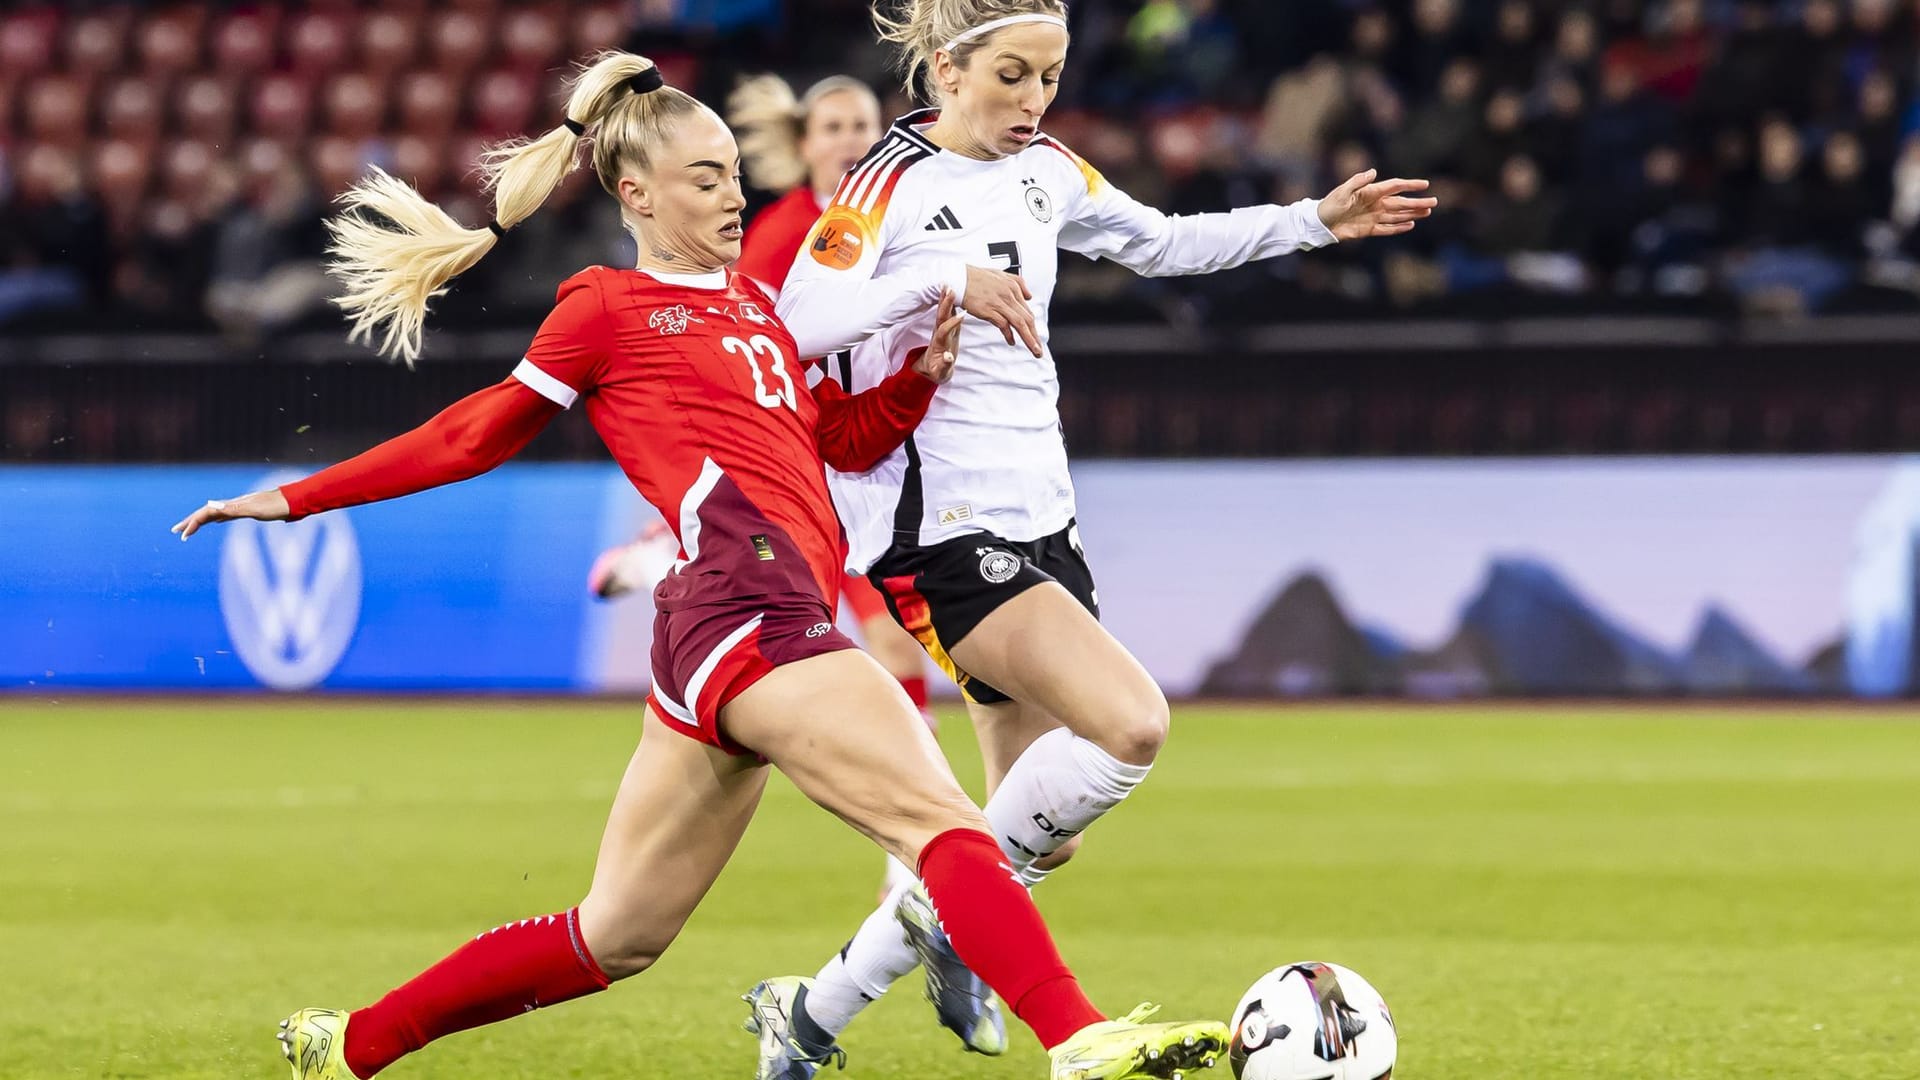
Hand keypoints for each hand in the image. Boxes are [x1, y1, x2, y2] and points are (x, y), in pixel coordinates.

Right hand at [171, 489, 291, 539]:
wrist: (294, 501)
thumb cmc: (277, 506)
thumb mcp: (256, 509)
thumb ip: (236, 509)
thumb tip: (215, 509)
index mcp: (233, 505)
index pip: (206, 512)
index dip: (193, 523)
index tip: (183, 535)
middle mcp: (234, 505)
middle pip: (206, 512)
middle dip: (190, 521)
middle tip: (175, 531)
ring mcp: (240, 507)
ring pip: (215, 514)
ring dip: (201, 521)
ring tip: (189, 528)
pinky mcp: (248, 510)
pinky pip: (226, 515)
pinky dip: (216, 519)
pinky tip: (216, 521)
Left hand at [912, 289, 964, 383]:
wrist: (931, 369)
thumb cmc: (938, 370)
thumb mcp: (941, 372)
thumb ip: (945, 365)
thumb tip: (947, 358)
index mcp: (939, 344)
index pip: (944, 331)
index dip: (952, 324)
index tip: (962, 315)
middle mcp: (939, 334)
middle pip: (941, 318)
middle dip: (946, 304)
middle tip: (951, 290)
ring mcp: (941, 330)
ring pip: (942, 313)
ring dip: (945, 300)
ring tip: (948, 285)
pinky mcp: (944, 327)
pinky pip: (945, 312)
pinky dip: (946, 302)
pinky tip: (949, 291)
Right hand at [961, 264, 1041, 357]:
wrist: (959, 277)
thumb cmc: (976, 277)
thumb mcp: (1001, 274)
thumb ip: (1018, 283)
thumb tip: (1029, 296)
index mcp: (1013, 287)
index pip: (1027, 311)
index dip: (1033, 327)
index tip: (1036, 338)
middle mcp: (1009, 295)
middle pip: (1027, 319)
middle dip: (1035, 336)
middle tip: (1039, 350)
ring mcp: (999, 303)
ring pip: (1020, 323)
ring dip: (1029, 339)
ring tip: (1034, 350)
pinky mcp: (989, 309)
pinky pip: (1003, 324)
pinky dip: (1009, 334)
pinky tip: (1011, 341)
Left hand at [1316, 169, 1436, 240]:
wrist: (1318, 224)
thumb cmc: (1329, 204)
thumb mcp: (1342, 191)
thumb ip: (1358, 181)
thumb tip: (1373, 172)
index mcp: (1370, 192)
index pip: (1395, 186)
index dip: (1410, 185)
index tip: (1425, 184)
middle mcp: (1374, 203)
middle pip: (1401, 203)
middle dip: (1417, 202)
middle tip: (1434, 202)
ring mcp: (1373, 216)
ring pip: (1397, 215)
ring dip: (1412, 214)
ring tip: (1427, 212)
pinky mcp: (1368, 229)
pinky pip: (1387, 229)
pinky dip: (1398, 228)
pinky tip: (1411, 225)